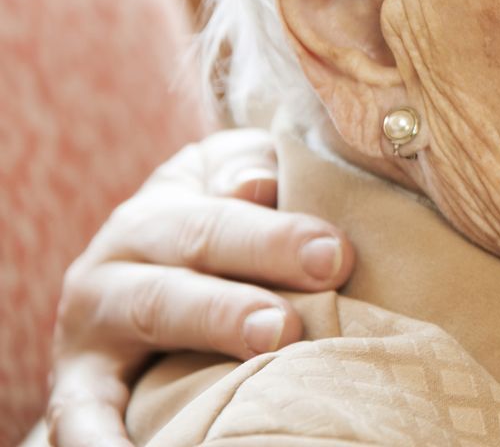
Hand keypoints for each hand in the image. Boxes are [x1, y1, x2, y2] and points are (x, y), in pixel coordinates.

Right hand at [45, 128, 356, 446]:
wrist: (134, 270)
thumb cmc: (216, 219)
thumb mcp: (227, 176)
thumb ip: (249, 168)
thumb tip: (256, 183)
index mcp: (163, 208)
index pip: (219, 216)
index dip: (277, 236)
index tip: (335, 256)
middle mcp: (120, 261)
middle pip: (185, 270)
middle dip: (236, 300)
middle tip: (288, 325)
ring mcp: (93, 327)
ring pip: (149, 320)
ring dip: (205, 333)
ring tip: (260, 352)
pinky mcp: (76, 385)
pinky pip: (80, 415)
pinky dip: (99, 438)